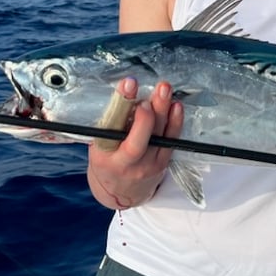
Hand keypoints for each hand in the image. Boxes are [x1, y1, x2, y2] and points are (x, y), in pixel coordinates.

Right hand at [86, 77, 182, 209]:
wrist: (120, 192)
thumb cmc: (107, 161)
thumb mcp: (98, 145)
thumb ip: (110, 124)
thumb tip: (127, 92)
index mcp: (104, 157)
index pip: (111, 129)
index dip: (121, 106)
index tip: (128, 84)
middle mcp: (126, 164)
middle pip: (138, 141)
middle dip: (146, 116)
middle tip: (151, 93)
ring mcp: (148, 165)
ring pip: (158, 138)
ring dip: (163, 111)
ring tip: (164, 89)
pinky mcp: (163, 163)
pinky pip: (171, 141)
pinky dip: (175, 122)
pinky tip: (176, 106)